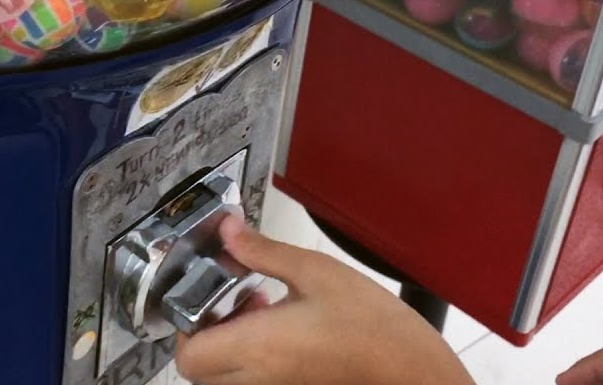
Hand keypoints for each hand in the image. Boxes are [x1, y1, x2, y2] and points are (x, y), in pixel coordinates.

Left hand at [175, 216, 473, 384]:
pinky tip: (278, 328)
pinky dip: (248, 358)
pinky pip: (248, 381)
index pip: (188, 354)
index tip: (207, 291)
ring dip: (226, 345)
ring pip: (222, 377)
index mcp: (260, 348)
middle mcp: (259, 380)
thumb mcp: (318, 272)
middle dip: (203, 331)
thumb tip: (228, 232)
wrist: (415, 373)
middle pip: (198, 369)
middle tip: (230, 297)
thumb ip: (264, 252)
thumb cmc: (377, 328)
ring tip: (257, 308)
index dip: (188, 322)